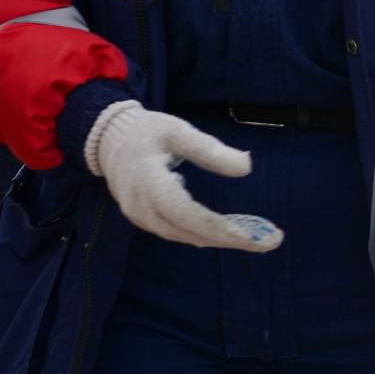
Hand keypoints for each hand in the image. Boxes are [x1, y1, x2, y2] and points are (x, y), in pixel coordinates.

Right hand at [82, 101, 284, 252]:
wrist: (106, 139)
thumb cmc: (146, 132)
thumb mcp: (178, 131)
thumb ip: (210, 150)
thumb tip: (246, 167)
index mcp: (149, 183)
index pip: (187, 213)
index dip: (218, 227)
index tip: (251, 235)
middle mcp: (142, 207)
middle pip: (189, 231)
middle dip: (229, 239)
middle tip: (267, 242)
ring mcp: (139, 216)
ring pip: (183, 236)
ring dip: (218, 240)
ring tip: (255, 240)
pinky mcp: (141, 218)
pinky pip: (174, 232)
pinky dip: (201, 234)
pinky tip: (226, 234)